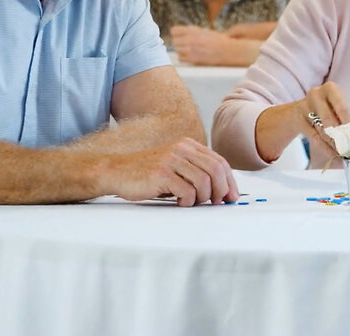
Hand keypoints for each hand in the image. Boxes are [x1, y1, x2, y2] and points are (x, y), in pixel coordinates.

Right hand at [110, 137, 239, 206]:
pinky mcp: (162, 174)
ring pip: (204, 181)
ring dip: (203, 198)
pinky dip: (188, 201)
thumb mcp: (175, 165)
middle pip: (216, 170)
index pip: (219, 161)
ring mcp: (172, 160)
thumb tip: (222, 190)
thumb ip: (195, 171)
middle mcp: (182, 149)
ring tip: (193, 202)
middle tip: (217, 203)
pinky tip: (180, 202)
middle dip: (222, 190)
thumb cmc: (147, 173)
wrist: (117, 171)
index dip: (230, 181)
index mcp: (188, 145)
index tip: (232, 196)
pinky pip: (187, 191)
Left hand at [170, 25, 234, 64]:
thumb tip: (177, 32)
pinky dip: (184, 57)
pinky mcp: (192, 59)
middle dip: (179, 42)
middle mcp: (189, 39)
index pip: (173, 31)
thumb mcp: (202, 30)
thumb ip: (190, 31)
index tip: (179, 35)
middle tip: (186, 44)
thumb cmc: (216, 40)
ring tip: (189, 49)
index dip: (176, 33)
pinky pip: (180, 58)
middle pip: (174, 41)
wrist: (226, 50)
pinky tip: (191, 55)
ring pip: (176, 50)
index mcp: (192, 30)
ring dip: (181, 50)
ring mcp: (190, 49)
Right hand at [297, 82, 349, 152]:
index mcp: (330, 88)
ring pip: (322, 130)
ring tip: (344, 153)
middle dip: (341, 135)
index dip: (348, 122)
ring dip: (334, 144)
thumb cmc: (326, 107)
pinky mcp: (298, 120)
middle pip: (329, 119)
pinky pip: (314, 137)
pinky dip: (325, 148)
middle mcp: (316, 94)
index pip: (341, 106)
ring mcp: (305, 107)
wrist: (300, 110)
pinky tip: (333, 154)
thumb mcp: (336, 105)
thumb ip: (347, 116)